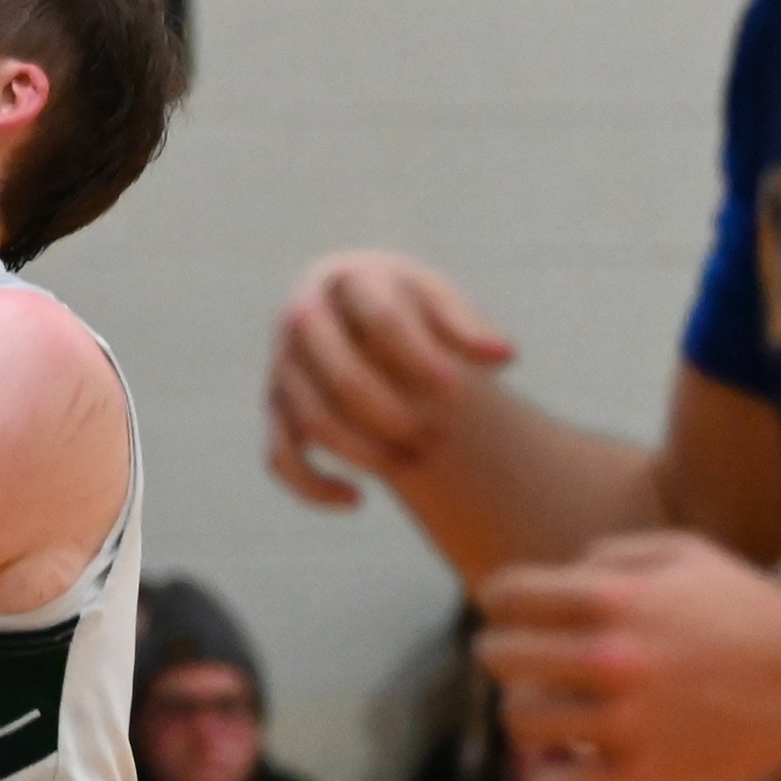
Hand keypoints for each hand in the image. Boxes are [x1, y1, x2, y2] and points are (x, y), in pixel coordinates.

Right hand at [265, 250, 515, 506]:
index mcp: (346, 279)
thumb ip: (469, 325)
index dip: (422, 360)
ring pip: (315, 421)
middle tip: (442, 436)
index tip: (459, 393)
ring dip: (368, 453)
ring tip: (420, 461)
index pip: (382, 321)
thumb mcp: (437, 300)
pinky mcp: (275, 408)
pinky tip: (357, 501)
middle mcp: (303, 318)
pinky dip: (310, 486)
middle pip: (343, 377)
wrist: (355, 310)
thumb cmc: (407, 307)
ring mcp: (284, 365)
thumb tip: (505, 355)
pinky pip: (280, 457)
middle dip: (396, 416)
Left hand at [478, 532, 780, 780]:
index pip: (506, 594)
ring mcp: (627, 718)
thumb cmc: (749, 607)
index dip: (501, 601)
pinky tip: (562, 760)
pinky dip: (544, 778)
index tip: (515, 612)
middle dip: (503, 653)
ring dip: (525, 715)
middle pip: (499, 656)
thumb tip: (559, 578)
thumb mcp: (680, 553)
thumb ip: (608, 555)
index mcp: (613, 596)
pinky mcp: (646, 771)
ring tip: (547, 712)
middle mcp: (611, 655)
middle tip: (524, 662)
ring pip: (521, 721)